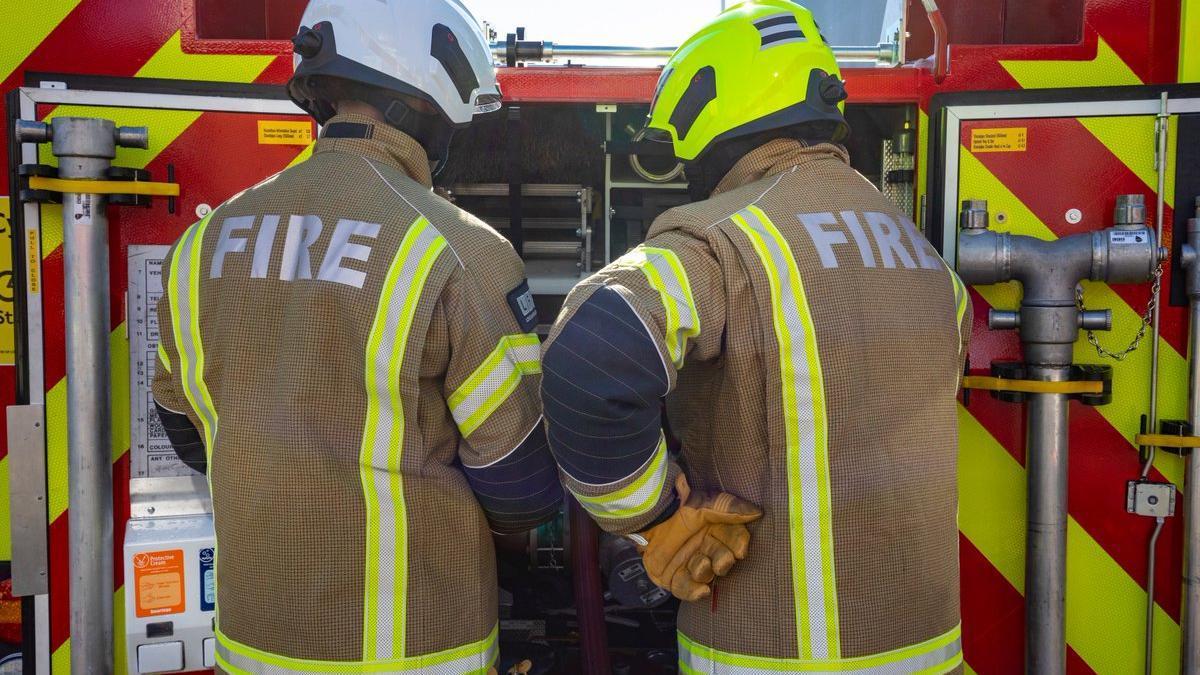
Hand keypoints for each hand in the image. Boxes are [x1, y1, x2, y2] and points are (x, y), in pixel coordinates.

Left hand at [635, 474, 761, 600]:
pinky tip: (701, 591)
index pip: (734, 540)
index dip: (738, 546)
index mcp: (714, 529)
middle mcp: (704, 546)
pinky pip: (685, 590)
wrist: (649, 515)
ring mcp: (688, 562)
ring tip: (698, 564)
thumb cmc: (677, 506)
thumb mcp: (705, 504)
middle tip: (720, 561)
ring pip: (705, 575)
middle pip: (722, 560)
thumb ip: (730, 509)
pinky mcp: (671, 576)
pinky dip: (693, 593)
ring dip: (704, 571)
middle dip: (723, 562)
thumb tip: (757, 513)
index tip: (739, 550)